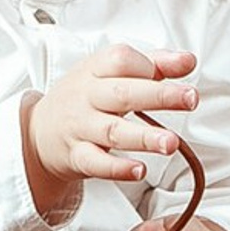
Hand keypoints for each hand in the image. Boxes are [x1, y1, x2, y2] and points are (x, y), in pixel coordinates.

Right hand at [23, 43, 197, 213]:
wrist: (39, 131)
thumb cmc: (85, 97)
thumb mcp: (111, 73)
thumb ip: (154, 64)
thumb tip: (188, 61)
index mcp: (95, 71)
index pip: (120, 60)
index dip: (148, 65)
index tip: (177, 74)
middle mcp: (87, 97)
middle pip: (122, 94)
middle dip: (158, 96)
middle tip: (190, 99)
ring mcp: (81, 128)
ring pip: (112, 131)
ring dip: (144, 138)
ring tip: (171, 143)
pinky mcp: (78, 157)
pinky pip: (96, 163)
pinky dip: (117, 168)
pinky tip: (139, 170)